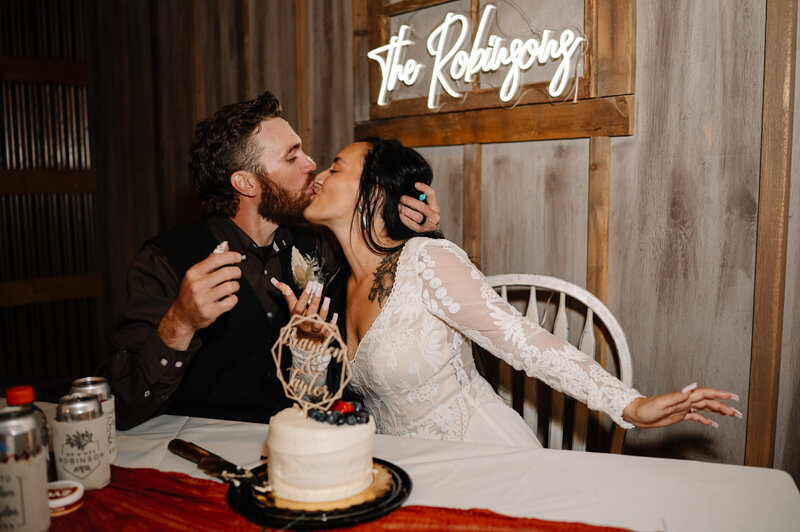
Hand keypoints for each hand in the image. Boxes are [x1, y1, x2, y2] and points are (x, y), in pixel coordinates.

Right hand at [158, 242, 242, 350]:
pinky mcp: (209, 312)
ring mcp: (202, 300)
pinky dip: (233, 299)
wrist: (182, 316)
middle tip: (237, 274)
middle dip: (236, 272)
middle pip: (226, 273)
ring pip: (230, 287)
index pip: (215, 260)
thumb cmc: (191, 292)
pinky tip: (229, 298)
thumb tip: (225, 245)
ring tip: (232, 287)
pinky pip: (231, 301)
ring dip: (236, 286)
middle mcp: (196, 286)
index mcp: (193, 273)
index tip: (238, 257)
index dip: (230, 256)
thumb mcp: (196, 275)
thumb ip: (211, 260)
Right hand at [271, 278, 336, 340]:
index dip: (304, 296)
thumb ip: (288, 295)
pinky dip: (332, 325)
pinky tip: (335, 316)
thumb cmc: (299, 321)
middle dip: (315, 300)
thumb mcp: (292, 309)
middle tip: (319, 288)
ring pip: (319, 322)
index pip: (299, 306)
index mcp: (297, 317)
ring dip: (323, 311)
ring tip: (327, 299)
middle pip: (310, 313)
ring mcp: (314, 331)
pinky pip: (328, 331)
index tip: (310, 285)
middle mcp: (305, 324)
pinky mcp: (323, 336)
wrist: (304, 343)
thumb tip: (276, 281)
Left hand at [399, 183, 440, 232]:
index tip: (415, 184)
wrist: (426, 228)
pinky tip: (401, 215)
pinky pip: (413, 225)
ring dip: (406, 211)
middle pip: (422, 207)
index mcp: (435, 206)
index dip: (424, 188)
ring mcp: (429, 224)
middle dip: (410, 202)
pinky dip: (406, 220)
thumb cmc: (424, 213)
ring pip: (418, 217)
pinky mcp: (423, 231)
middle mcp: (434, 216)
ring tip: (400, 206)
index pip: (431, 195)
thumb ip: (420, 197)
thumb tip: (412, 188)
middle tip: (402, 198)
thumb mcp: (425, 204)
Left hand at [622, 383, 742, 428]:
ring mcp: (683, 408)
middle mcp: (685, 402)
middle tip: (738, 412)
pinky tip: (713, 424)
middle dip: (724, 405)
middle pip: (709, 402)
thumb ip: (677, 396)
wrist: (637, 414)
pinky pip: (696, 417)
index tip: (731, 396)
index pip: (705, 394)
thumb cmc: (646, 408)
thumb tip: (690, 387)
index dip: (719, 394)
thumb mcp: (661, 403)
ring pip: (705, 409)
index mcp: (683, 397)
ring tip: (731, 416)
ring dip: (718, 411)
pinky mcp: (679, 416)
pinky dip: (706, 420)